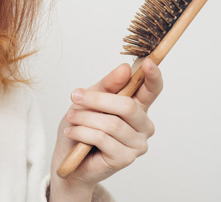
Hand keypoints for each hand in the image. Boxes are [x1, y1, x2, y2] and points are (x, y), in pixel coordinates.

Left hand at [50, 58, 162, 197]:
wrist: (67, 157)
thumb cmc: (80, 125)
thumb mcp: (90, 99)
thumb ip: (108, 85)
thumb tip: (125, 69)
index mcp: (137, 106)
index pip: (152, 89)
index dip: (153, 76)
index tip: (148, 62)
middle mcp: (143, 125)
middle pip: (127, 106)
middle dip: (97, 100)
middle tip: (75, 96)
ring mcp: (137, 144)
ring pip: (112, 124)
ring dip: (85, 118)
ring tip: (70, 118)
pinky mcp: (125, 158)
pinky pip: (103, 139)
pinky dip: (82, 132)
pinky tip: (72, 132)